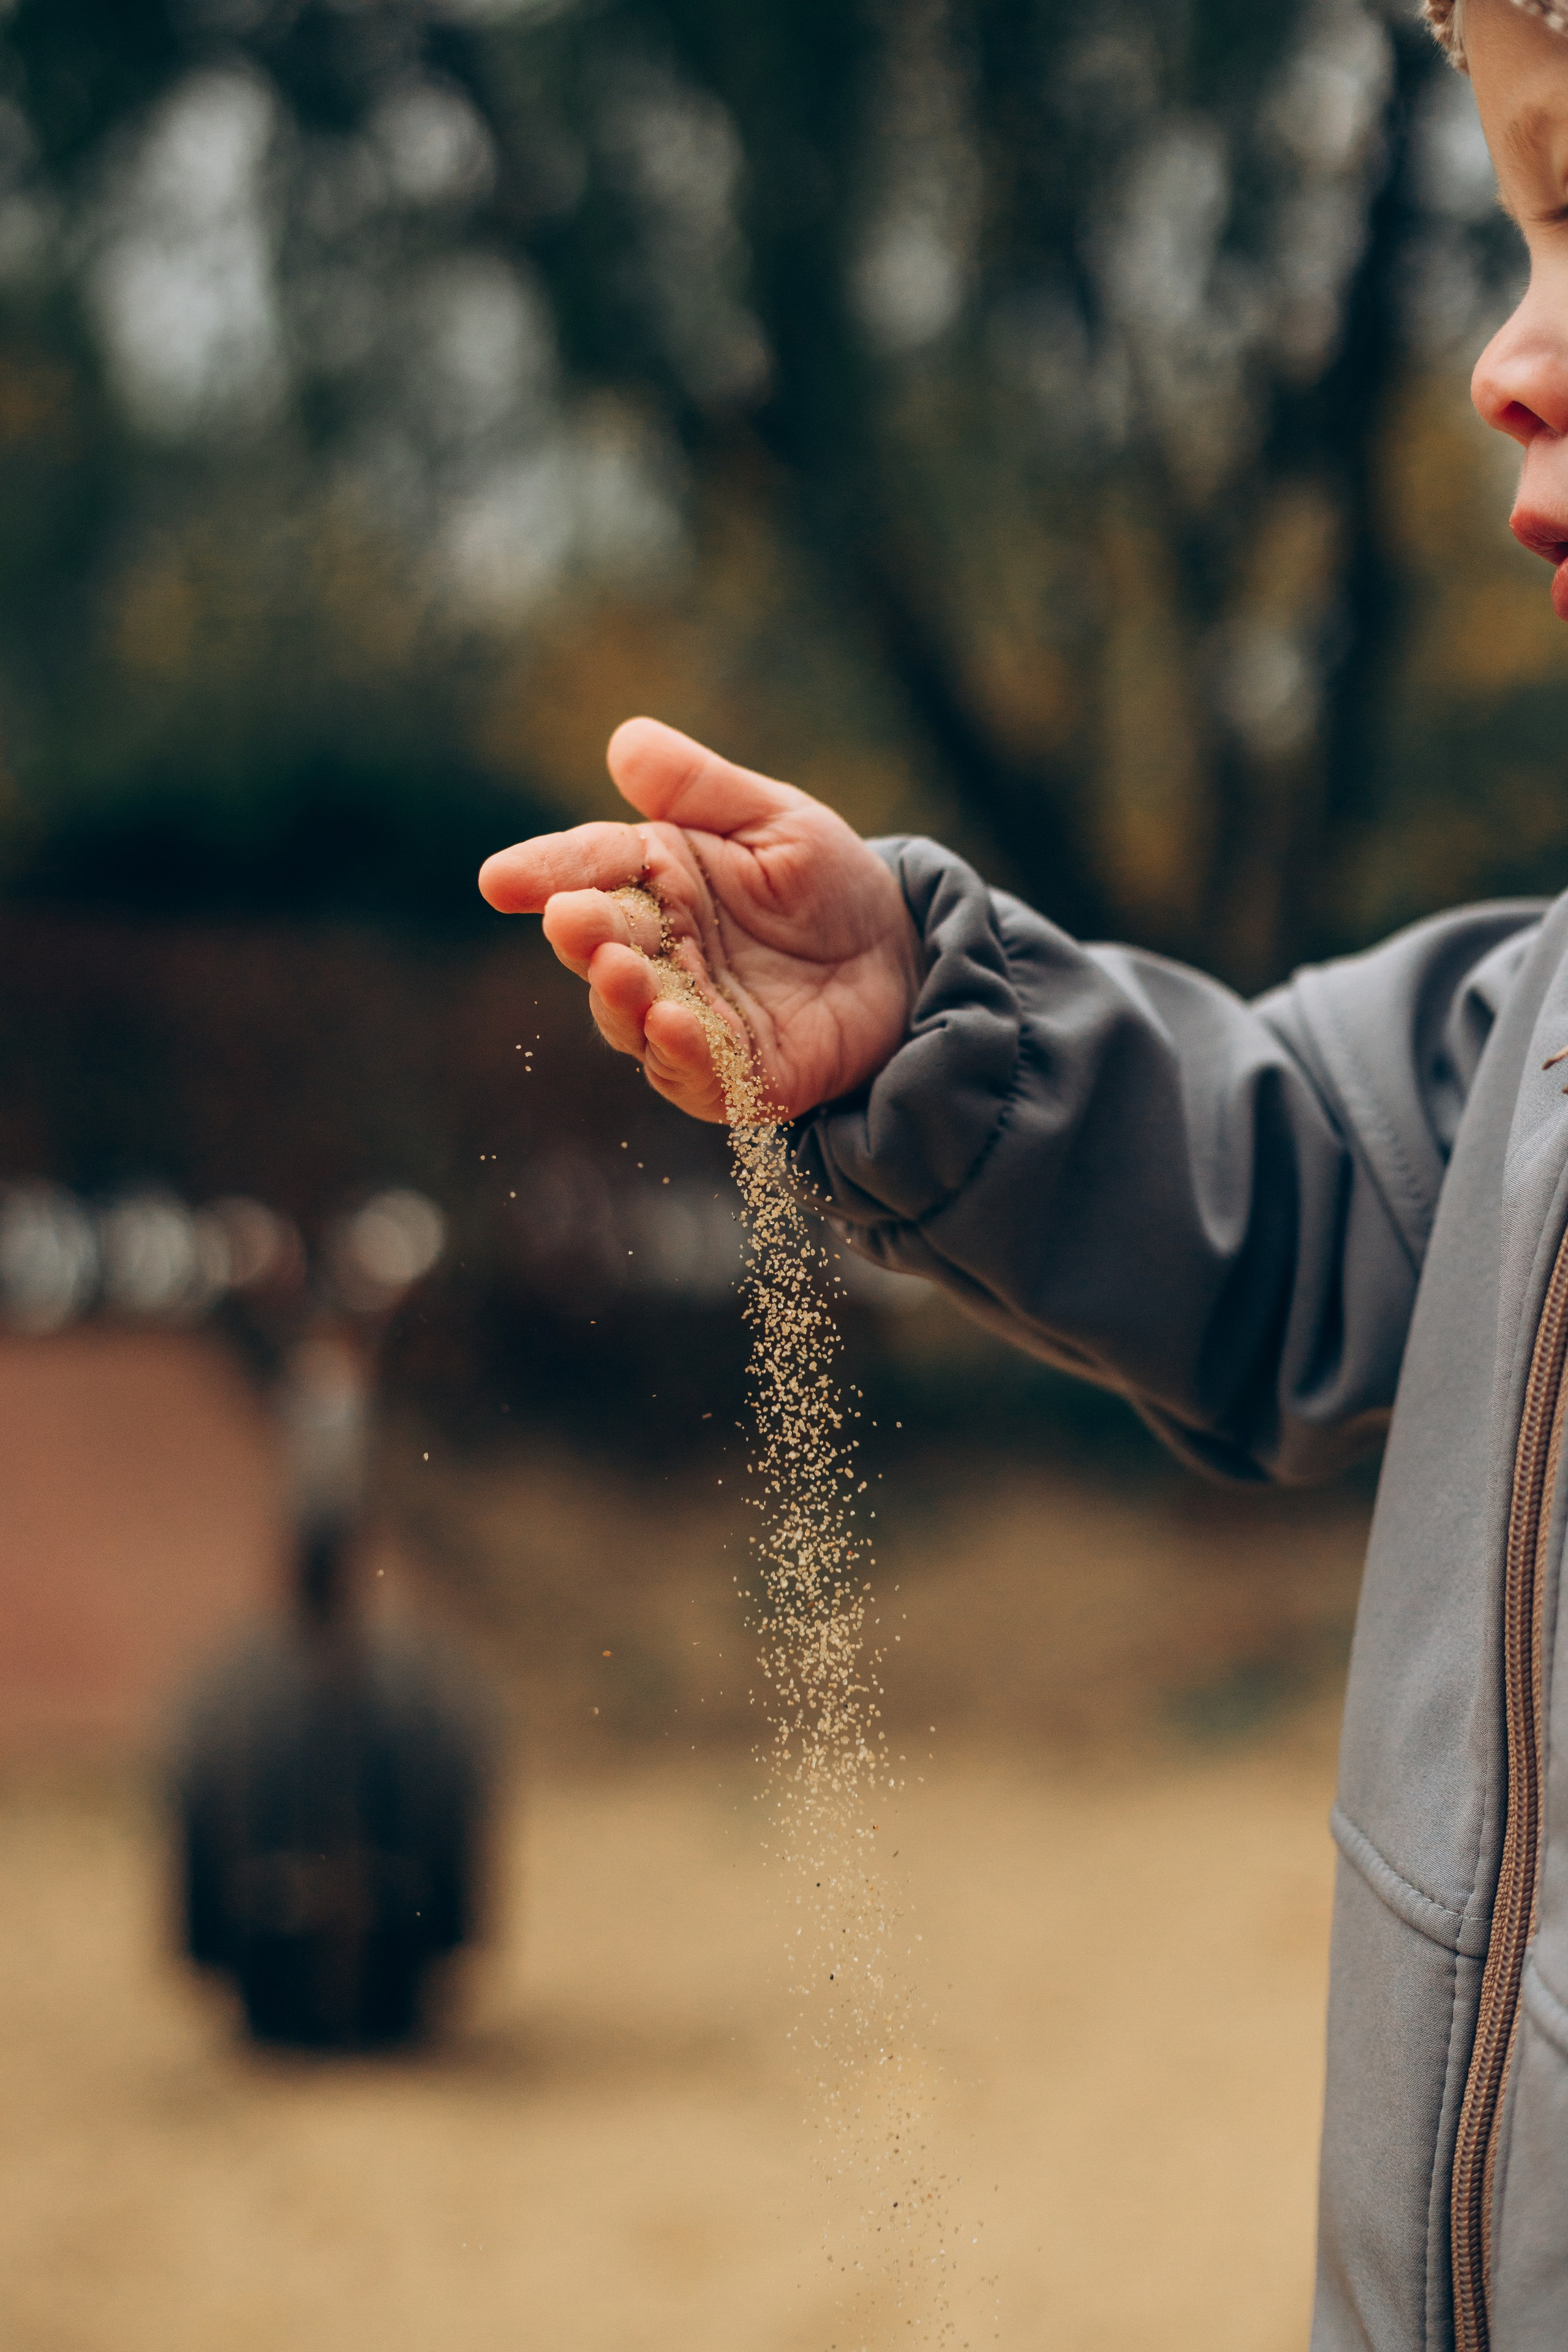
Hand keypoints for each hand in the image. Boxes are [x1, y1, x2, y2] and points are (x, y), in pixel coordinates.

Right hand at [478, 718, 922, 1122]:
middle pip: (603, 945)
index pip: (590, 869)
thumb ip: (705, 788)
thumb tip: (626, 739)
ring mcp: (688, 1019)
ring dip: (620, 996)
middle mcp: (660, 952)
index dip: (545, 872)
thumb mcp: (778, 820)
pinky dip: (679, 1052)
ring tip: (618, 969)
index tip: (501, 880)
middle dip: (582, 936)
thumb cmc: (829, 885)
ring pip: (632, 1016)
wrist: (902, 960)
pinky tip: (673, 1024)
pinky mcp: (732, 1077)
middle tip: (572, 920)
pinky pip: (695, 1071)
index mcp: (658, 880)